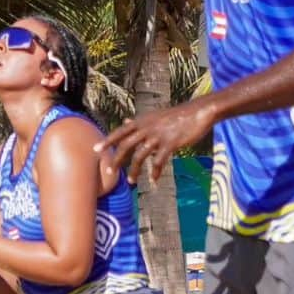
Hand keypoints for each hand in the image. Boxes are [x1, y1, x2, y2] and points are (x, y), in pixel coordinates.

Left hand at [97, 96, 218, 183]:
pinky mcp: (170, 143)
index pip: (121, 131)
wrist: (198, 112)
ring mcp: (158, 135)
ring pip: (140, 155)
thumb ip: (139, 122)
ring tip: (131, 181)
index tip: (95, 150)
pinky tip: (154, 180)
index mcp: (143, 121)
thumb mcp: (155, 116)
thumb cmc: (176, 115)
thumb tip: (124, 122)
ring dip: (134, 170)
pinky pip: (159, 161)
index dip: (108, 140)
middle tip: (109, 173)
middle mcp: (148, 127)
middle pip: (126, 145)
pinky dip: (155, 172)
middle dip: (116, 160)